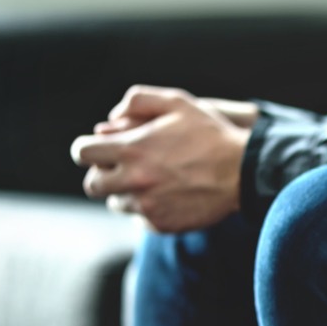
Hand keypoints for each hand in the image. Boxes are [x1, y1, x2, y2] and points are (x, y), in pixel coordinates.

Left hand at [70, 86, 251, 232]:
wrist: (243, 172)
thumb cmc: (210, 134)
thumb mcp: (177, 102)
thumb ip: (138, 101)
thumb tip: (110, 119)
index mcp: (132, 149)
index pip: (82, 153)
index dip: (87, 149)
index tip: (99, 149)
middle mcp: (134, 180)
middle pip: (92, 185)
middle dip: (103, 173)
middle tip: (123, 167)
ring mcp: (147, 206)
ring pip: (116, 203)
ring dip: (127, 192)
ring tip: (153, 180)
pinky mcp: (161, 224)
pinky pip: (140, 219)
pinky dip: (149, 208)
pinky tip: (169, 195)